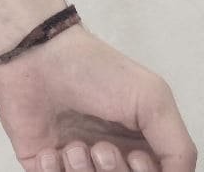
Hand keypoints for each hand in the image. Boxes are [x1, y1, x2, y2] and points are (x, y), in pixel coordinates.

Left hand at [0, 23, 196, 170]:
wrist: (36, 55)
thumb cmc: (94, 70)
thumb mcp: (151, 98)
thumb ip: (177, 148)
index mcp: (135, 140)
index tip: (136, 157)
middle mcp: (105, 151)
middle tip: (102, 148)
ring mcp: (72, 156)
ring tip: (74, 147)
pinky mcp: (40, 158)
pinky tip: (51, 151)